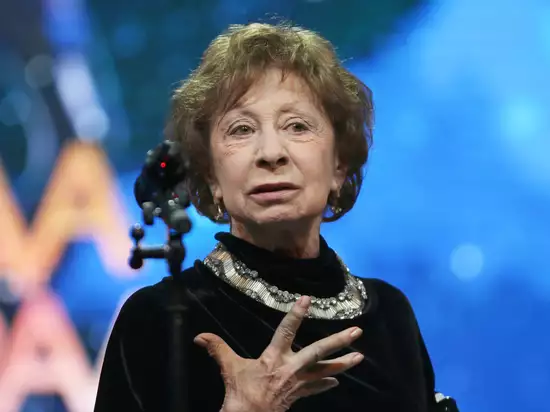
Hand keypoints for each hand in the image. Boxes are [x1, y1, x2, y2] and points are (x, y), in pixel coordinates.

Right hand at [194, 296, 363, 411]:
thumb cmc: (240, 392)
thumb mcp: (228, 367)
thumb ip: (217, 347)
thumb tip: (199, 336)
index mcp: (274, 357)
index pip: (287, 330)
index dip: (297, 314)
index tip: (307, 300)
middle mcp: (291, 367)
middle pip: (319, 352)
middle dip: (339, 341)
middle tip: (357, 332)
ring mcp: (298, 382)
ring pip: (325, 371)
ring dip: (343, 364)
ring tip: (360, 356)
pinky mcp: (299, 394)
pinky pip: (316, 388)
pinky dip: (326, 383)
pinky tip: (336, 381)